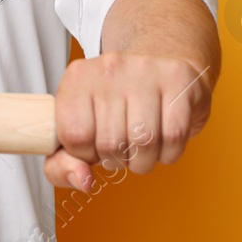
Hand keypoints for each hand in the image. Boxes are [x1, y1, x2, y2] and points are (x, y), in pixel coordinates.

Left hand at [43, 51, 211, 190]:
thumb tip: (83, 182)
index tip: (94, 148)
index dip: (86, 155)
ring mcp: (144, 70)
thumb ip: (63, 163)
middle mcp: (108, 69)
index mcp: (77, 78)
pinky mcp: (178, 78)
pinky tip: (163, 143)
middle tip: (122, 150)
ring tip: (141, 150)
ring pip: (144, 142)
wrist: (160, 59)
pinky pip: (173, 136)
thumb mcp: (80, 125)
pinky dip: (169, 153)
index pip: (74, 136)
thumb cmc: (117, 101)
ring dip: (144, 162)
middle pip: (109, 143)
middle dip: (117, 161)